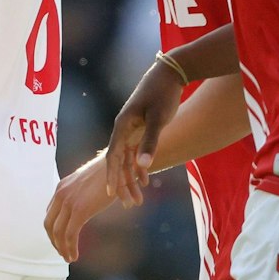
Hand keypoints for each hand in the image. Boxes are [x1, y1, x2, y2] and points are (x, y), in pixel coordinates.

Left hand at [43, 152, 115, 262]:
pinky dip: (70, 247)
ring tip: (69, 258)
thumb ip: (80, 196)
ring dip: (62, 248)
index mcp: (61, 188)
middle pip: (49, 224)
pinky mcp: (79, 210)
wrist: (117, 165)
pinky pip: (70, 234)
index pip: (50, 214)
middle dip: (54, 241)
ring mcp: (69, 202)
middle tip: (62, 252)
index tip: (59, 241)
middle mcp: (61, 195)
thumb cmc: (108, 175)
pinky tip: (74, 255)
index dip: (53, 230)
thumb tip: (82, 210)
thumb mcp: (87, 184)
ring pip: (58, 232)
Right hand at [105, 61, 183, 206]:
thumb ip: (151, 142)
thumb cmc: (163, 95)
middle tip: (129, 204)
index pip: (113, 157)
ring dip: (131, 179)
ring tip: (138, 199)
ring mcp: (130, 130)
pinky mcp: (139, 130)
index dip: (111, 176)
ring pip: (126, 161)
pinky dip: (139, 168)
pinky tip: (145, 180)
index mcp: (122, 127)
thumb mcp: (159, 119)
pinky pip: (135, 154)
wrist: (168, 74)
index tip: (110, 194)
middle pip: (118, 162)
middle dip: (122, 184)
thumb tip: (144, 166)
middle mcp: (122, 130)